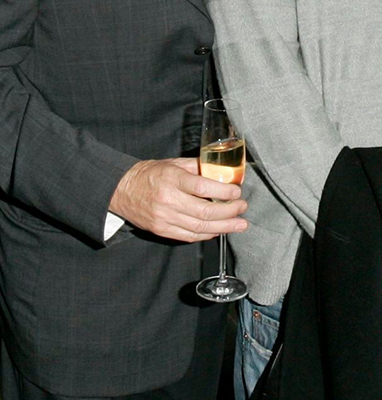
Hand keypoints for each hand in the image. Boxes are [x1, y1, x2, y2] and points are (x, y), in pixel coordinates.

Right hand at [109, 158, 247, 242]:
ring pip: (200, 227)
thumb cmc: (149, 174)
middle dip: (230, 211)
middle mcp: (168, 200)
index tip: (237, 192)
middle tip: (242, 208)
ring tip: (240, 224)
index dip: (224, 192)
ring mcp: (164, 218)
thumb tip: (224, 171)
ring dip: (224, 227)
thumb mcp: (173, 164)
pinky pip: (189, 236)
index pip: (203, 187)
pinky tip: (220, 230)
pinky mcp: (161, 230)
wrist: (121, 190)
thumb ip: (198, 167)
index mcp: (172, 179)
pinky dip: (208, 234)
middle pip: (205, 211)